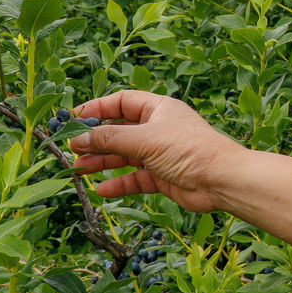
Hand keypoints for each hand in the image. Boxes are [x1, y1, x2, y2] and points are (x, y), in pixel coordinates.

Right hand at [69, 90, 243, 212]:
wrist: (221, 180)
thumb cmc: (188, 149)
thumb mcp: (144, 139)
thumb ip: (110, 138)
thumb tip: (79, 138)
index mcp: (158, 109)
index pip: (121, 102)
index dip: (97, 109)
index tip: (72, 118)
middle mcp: (159, 129)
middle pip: (120, 131)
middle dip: (95, 139)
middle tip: (70, 148)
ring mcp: (161, 153)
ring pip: (125, 156)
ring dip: (102, 162)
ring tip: (78, 169)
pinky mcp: (163, 176)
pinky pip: (135, 178)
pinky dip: (120, 183)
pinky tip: (102, 190)